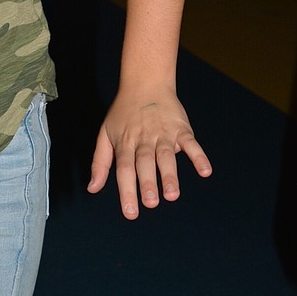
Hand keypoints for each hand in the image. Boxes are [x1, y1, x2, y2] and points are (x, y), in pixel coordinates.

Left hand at [88, 85, 211, 218]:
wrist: (145, 83)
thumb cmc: (123, 113)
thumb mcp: (105, 134)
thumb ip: (100, 163)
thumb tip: (92, 189)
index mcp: (125, 144)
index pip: (124, 169)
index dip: (126, 190)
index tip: (130, 212)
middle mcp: (143, 140)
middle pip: (144, 163)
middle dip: (147, 183)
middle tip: (151, 203)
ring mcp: (163, 134)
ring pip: (166, 155)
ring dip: (170, 175)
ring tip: (172, 195)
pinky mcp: (181, 128)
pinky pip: (191, 143)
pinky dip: (198, 156)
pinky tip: (205, 171)